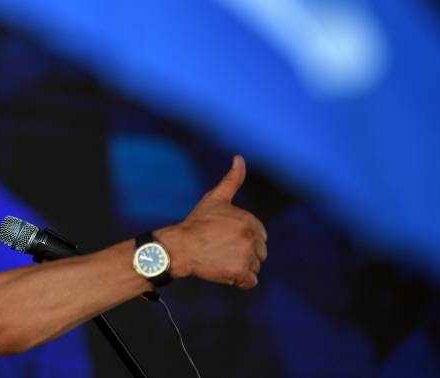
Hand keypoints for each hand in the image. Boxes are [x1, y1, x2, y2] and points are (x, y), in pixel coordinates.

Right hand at [155, 155, 266, 288]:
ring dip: (240, 267)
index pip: (259, 236)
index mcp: (249, 220)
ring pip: (254, 267)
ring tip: (220, 259)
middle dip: (243, 254)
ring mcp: (246, 254)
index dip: (242, 239)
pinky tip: (223, 271)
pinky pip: (250, 281)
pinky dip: (239, 280)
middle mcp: (251, 236)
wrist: (179, 246)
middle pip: (260, 253)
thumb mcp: (215, 198)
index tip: (224, 238)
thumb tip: (239, 157)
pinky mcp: (240, 271)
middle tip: (221, 250)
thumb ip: (232, 179)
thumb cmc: (196, 222)